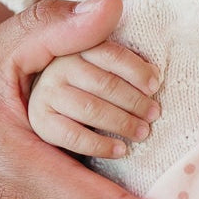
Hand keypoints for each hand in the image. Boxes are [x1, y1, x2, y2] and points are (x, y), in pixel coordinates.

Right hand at [29, 43, 159, 157]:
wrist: (51, 105)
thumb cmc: (87, 85)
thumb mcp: (101, 68)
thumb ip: (123, 67)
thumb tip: (156, 75)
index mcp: (78, 47)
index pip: (111, 55)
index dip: (136, 70)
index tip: (155, 86)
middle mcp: (58, 67)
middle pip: (104, 83)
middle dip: (134, 100)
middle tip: (154, 114)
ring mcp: (46, 93)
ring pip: (91, 109)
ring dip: (122, 122)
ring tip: (143, 132)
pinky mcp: (42, 121)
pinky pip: (74, 136)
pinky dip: (100, 144)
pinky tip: (120, 150)